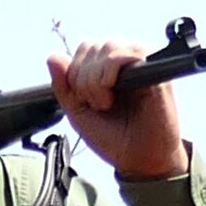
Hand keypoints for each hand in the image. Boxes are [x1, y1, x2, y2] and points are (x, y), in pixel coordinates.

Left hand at [47, 37, 188, 184]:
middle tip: (98, 106)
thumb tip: (52, 57)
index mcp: (110, 65)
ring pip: (107, 47)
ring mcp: (141, 60)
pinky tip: (112, 97)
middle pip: (92, 46)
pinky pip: (124, 54)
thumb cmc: (114, 138)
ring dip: (96, 81)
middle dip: (84, 80)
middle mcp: (127, 57)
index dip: (76, 74)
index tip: (86, 102)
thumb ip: (63, 86)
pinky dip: (109, 75)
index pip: (85, 47)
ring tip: (106, 104)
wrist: (139, 159)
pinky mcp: (153, 67)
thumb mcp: (78, 112)